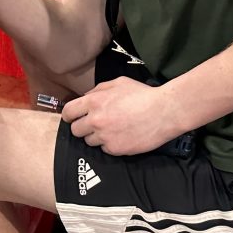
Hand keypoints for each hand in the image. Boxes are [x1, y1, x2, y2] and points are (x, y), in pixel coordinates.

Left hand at [61, 78, 183, 155]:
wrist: (164, 112)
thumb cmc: (142, 94)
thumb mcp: (118, 83)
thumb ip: (97, 90)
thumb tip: (84, 98)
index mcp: (93, 102)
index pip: (68, 113)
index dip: (69, 116)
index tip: (73, 118)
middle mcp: (96, 120)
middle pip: (75, 130)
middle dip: (82, 127)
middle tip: (93, 124)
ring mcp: (105, 136)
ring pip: (89, 141)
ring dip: (96, 136)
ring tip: (111, 129)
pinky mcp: (116, 149)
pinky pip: (105, 149)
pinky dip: (110, 144)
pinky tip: (121, 136)